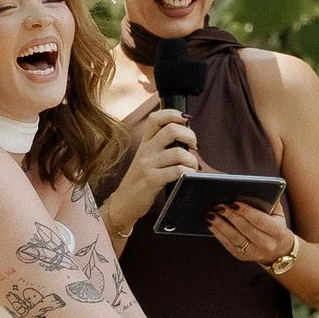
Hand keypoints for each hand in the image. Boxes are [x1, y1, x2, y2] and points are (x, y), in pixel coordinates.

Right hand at [104, 103, 198, 235]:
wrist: (123, 203)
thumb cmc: (139, 182)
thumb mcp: (146, 159)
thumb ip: (160, 147)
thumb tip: (186, 140)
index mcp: (145, 143)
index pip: (155, 118)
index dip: (172, 114)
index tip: (185, 119)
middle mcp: (146, 151)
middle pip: (171, 130)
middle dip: (190, 136)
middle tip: (194, 147)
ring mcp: (148, 165)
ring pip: (178, 153)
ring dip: (192, 160)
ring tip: (192, 167)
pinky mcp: (152, 180)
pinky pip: (177, 171)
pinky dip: (189, 173)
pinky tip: (189, 176)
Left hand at [209, 198, 294, 269]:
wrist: (278, 249)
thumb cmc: (275, 224)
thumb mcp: (278, 213)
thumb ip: (271, 200)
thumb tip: (257, 186)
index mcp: (278, 232)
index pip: (260, 220)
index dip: (247, 212)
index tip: (234, 202)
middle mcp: (267, 244)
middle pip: (246, 229)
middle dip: (231, 216)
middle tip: (219, 206)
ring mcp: (253, 253)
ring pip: (234, 238)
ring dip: (221, 225)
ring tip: (211, 214)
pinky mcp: (242, 256)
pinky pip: (228, 244)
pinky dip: (218, 233)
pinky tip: (210, 223)